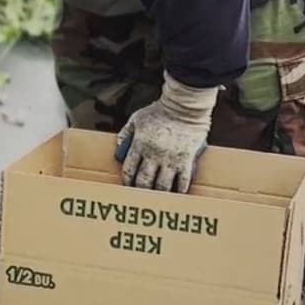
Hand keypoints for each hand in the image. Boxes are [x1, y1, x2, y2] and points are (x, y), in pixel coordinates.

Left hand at [115, 73, 215, 191]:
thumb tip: (119, 146)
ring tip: (158, 198)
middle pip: (144, 181)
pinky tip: (178, 193)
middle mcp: (153, 155)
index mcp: (139, 145)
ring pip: (162, 185)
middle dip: (141, 191)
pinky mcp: (186, 160)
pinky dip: (180, 189)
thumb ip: (125, 133)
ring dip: (159, 193)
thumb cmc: (159, 111)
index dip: (127, 181)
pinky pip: (183, 181)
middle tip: (141, 196)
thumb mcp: (136, 118)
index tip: (128, 186)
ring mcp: (170, 159)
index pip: (129, 170)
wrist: (183, 106)